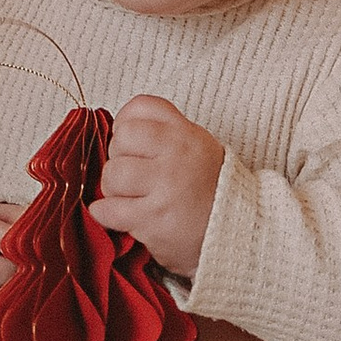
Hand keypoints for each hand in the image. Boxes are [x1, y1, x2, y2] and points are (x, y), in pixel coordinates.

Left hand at [89, 97, 223, 274]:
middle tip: (131, 176)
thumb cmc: (211, 192)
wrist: (235, 233)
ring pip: (111, 175)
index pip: (140, 107)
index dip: (126, 125)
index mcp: (187, 135)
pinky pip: (108, 210)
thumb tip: (120, 127)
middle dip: (118, 159)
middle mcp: (177, 156)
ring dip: (112, 190)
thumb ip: (166, 131)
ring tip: (129, 198)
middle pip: (120, 139)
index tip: (131, 144)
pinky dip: (105, 214)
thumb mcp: (199, 147)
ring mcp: (166, 187)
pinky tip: (118, 216)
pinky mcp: (154, 218)